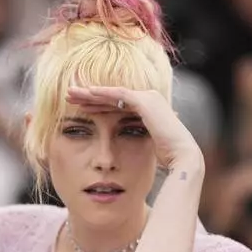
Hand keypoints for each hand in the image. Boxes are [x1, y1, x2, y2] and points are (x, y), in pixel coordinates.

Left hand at [65, 85, 202, 171]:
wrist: (182, 158)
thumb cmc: (166, 158)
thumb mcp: (145, 146)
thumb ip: (135, 141)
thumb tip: (123, 151)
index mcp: (148, 109)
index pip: (117, 105)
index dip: (97, 106)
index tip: (79, 108)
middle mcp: (148, 99)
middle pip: (113, 97)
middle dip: (89, 96)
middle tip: (69, 96)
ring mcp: (148, 98)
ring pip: (113, 93)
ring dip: (91, 93)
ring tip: (71, 94)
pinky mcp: (145, 101)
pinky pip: (119, 94)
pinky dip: (102, 93)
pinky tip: (87, 93)